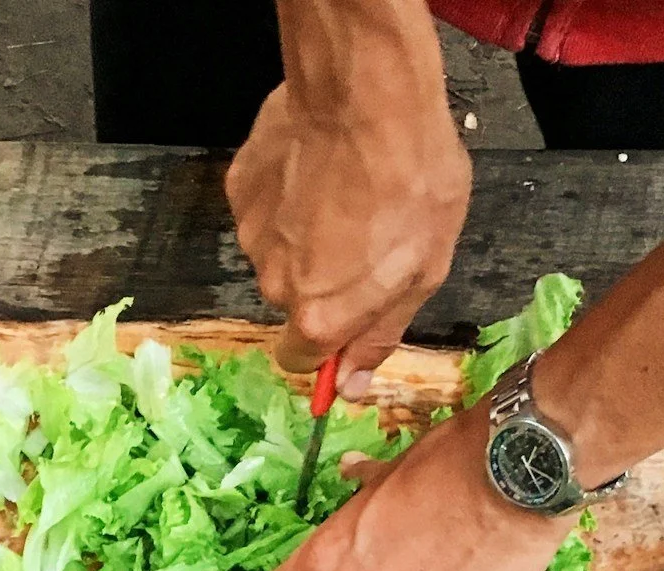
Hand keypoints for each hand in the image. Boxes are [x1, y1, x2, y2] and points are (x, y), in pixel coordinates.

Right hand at [226, 0, 468, 396]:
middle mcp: (274, 284)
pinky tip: (320, 168)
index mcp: (318, 315)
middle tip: (366, 236)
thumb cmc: (411, 179)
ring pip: (278, 252)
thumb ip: (380, 333)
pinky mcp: (240, 188)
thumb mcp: (424, 269)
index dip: (328, 342)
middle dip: (324, 280)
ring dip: (307, 235)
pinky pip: (265, 208)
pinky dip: (288, 196)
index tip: (350, 315)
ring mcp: (252, 234)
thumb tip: (351, 385)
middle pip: (293, 301)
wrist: (367, 92)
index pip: (301, 360)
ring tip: (346, 193)